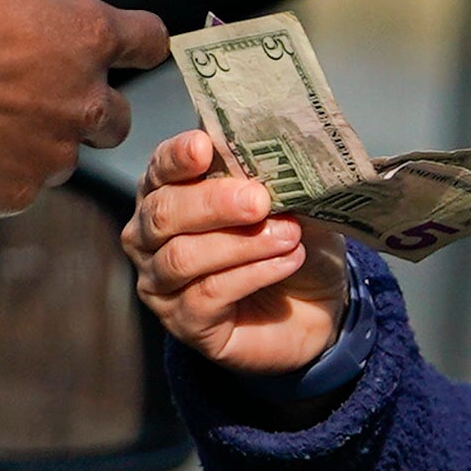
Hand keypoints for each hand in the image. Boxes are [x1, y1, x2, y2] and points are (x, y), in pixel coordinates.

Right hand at [0, 0, 167, 216]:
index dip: (138, 42)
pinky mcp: (17, 192)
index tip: (134, 46)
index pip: (146, 39)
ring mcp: (53, 152)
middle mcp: (83, 100)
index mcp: (83, 36)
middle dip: (89, 111)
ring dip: (39, 145)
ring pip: (64, 157)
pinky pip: (18, 188)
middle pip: (117, 118)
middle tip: (48, 99)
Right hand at [122, 129, 347, 373]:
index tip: (204, 147)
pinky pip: (208, 294)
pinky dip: (252, 274)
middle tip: (259, 200)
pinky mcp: (185, 323)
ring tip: (289, 235)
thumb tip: (270, 151)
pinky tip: (287, 261)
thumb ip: (270, 175)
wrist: (319, 304)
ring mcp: (162, 283)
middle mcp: (151, 237)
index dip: (176, 157)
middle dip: (212, 202)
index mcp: (169, 192)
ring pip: (183, 257)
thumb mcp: (289, 198)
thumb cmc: (292, 241)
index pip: (159, 168)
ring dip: (241, 243)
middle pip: (163, 214)